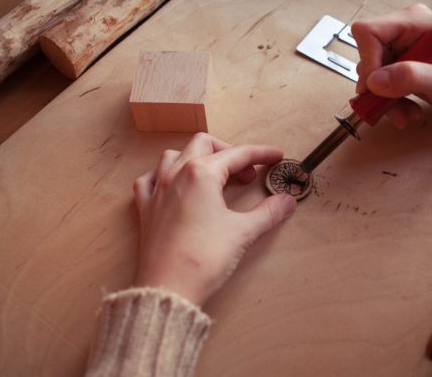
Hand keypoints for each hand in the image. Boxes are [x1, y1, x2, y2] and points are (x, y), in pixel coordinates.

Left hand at [132, 133, 296, 305]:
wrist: (169, 288)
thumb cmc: (203, 258)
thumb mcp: (243, 232)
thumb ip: (268, 213)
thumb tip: (286, 201)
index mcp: (201, 174)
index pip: (238, 154)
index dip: (261, 154)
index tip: (275, 156)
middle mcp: (176, 174)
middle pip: (204, 144)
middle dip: (229, 153)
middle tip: (246, 175)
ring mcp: (157, 190)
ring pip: (174, 156)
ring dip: (197, 158)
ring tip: (214, 177)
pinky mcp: (145, 208)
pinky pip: (150, 179)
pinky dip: (164, 175)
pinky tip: (175, 186)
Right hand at [351, 3, 431, 127]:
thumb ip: (413, 77)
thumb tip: (376, 80)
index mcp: (415, 21)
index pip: (369, 32)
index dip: (367, 61)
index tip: (374, 88)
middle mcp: (404, 30)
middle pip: (368, 55)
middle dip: (377, 87)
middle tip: (389, 108)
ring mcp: (401, 47)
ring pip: (372, 74)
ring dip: (383, 99)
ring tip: (405, 114)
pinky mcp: (400, 64)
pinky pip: (380, 83)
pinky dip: (389, 102)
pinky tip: (407, 110)